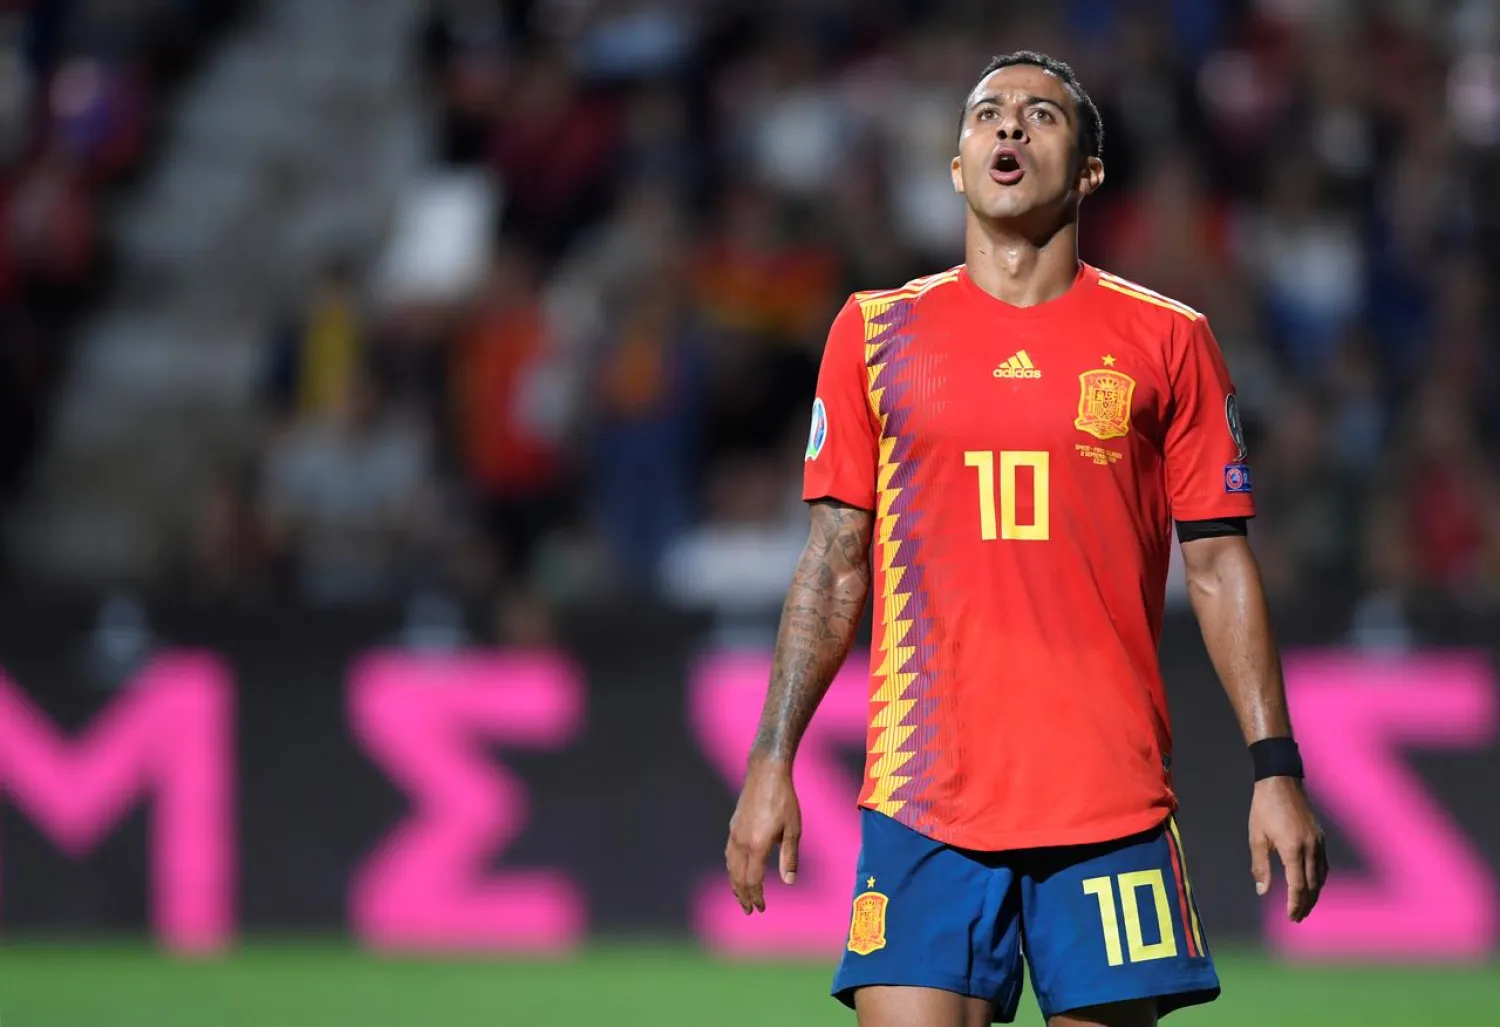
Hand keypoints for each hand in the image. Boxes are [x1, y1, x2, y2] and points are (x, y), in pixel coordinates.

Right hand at [725, 757, 801, 913]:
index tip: (761, 908)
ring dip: (735, 884)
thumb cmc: (784, 800)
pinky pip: (729, 854)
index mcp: (757, 846)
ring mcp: (735, 834)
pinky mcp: (733, 826)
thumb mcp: (793, 830)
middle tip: (749, 910)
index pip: (752, 880)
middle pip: (738, 877)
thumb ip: (789, 857)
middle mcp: (741, 842)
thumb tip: (788, 882)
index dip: (756, 896)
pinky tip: (736, 871)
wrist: (766, 772)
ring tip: (741, 896)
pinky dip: (732, 869)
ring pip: (731, 866)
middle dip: (743, 896)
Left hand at [1249, 776, 1327, 921]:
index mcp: (1292, 849)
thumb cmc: (1264, 810)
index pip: (1297, 886)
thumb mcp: (1256, 837)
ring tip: (1305, 907)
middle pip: (1312, 885)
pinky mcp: (1321, 837)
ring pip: (1321, 877)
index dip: (1295, 904)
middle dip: (1305, 904)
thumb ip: (1260, 866)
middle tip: (1297, 917)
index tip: (1291, 917)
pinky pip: (1324, 865)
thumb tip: (1262, 891)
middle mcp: (1310, 848)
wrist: (1281, 783)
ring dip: (1314, 894)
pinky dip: (1319, 879)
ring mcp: (1319, 842)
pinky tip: (1313, 885)